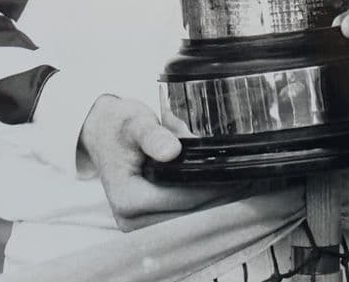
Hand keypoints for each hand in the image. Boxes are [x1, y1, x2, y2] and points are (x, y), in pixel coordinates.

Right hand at [78, 94, 238, 230]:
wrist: (105, 133)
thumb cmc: (120, 126)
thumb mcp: (135, 122)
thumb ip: (152, 135)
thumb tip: (170, 151)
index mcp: (127, 198)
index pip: (180, 200)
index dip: (209, 187)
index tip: (233, 174)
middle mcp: (130, 220)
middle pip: (187, 217)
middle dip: (214, 197)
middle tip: (242, 178)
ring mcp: (139, 227)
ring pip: (187, 224)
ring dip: (210, 206)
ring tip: (233, 183)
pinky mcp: (147, 225)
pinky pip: (181, 222)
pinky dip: (199, 207)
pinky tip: (215, 190)